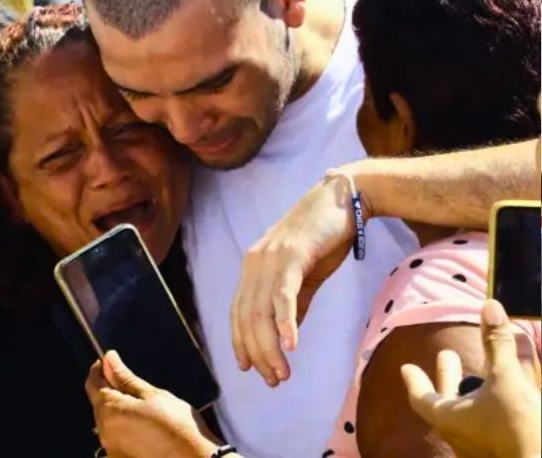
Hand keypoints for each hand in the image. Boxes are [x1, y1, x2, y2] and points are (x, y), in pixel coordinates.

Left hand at [85, 351, 220, 457]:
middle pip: (98, 404)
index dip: (99, 370)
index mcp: (111, 411)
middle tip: (130, 382)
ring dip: (116, 409)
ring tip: (140, 406)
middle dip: (109, 390)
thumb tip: (109, 358)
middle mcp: (104, 432)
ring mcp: (111, 449)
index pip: (93, 384)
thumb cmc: (176, 424)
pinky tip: (141, 426)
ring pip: (106, 421)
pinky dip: (122, 427)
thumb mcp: (152, 394)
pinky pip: (115, 437)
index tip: (108, 361)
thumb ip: (125, 378)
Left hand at [230, 173, 358, 384]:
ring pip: (261, 311)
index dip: (241, 342)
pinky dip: (285, 322)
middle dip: (257, 353)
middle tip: (274, 380)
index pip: (238, 312)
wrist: (342, 200)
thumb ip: (294, 303)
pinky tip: (291, 345)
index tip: (250, 369)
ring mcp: (270, 258)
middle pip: (247, 317)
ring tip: (282, 373)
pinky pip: (283, 295)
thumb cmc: (324, 238)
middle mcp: (254, 262)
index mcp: (254, 267)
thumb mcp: (305, 277)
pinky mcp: (292, 255)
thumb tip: (286, 335)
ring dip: (270, 347)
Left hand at [401, 300, 541, 457]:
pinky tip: (513, 384)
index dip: (415, 382)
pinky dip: (499, 398)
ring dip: (477, 386)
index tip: (407, 368)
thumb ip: (498, 345)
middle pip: (447, 402)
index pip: (422, 399)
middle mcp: (461, 435)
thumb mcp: (508, 380)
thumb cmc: (519, 430)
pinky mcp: (505, 450)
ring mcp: (482, 447)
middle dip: (448, 376)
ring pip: (474, 410)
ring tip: (485, 365)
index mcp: (450, 419)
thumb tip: (490, 306)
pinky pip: (495, 419)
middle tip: (446, 355)